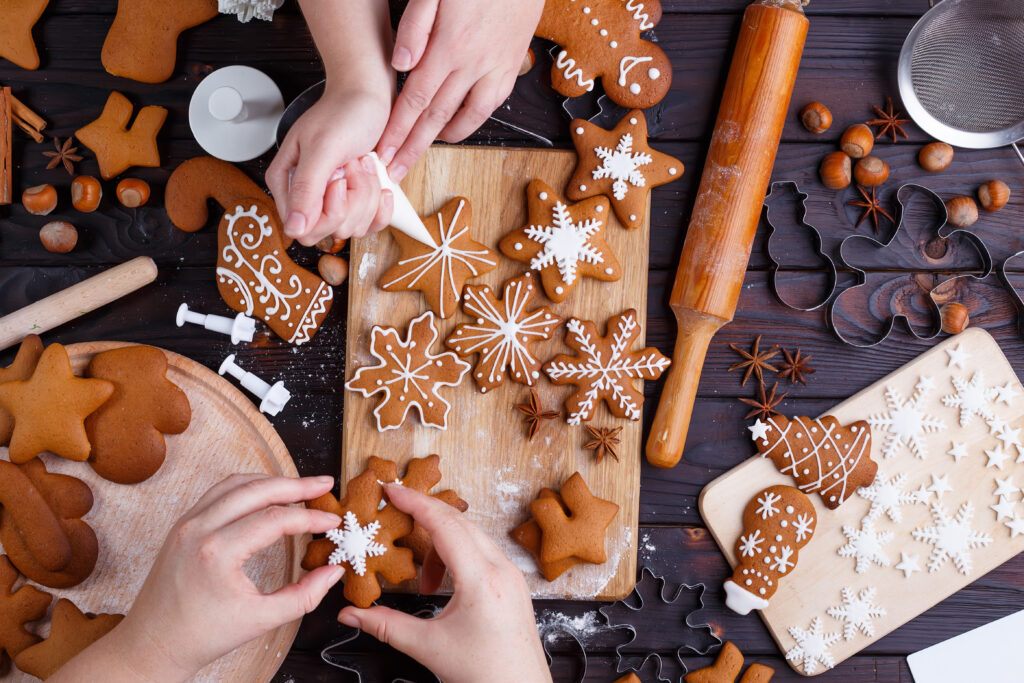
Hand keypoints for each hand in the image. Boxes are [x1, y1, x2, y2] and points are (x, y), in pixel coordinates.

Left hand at [57, 475, 344, 680]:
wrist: (152, 644)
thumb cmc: (202, 636)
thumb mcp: (260, 620)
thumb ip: (304, 596)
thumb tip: (333, 573)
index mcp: (217, 552)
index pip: (275, 519)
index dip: (310, 517)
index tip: (333, 521)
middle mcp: (199, 529)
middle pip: (257, 490)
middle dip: (297, 485)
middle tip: (325, 484)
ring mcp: (186, 523)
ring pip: (236, 483)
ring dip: (272, 481)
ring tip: (301, 487)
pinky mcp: (182, 524)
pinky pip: (219, 492)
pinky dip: (248, 487)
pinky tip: (267, 493)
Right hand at [267, 88, 395, 246]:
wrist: (369, 96)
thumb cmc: (344, 113)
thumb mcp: (323, 148)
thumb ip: (305, 188)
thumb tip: (293, 228)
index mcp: (287, 183)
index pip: (304, 229)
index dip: (329, 211)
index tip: (339, 180)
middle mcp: (307, 196)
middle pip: (331, 231)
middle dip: (353, 201)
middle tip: (352, 166)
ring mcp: (334, 201)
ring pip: (354, 228)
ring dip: (368, 194)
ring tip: (362, 164)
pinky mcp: (357, 203)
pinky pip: (371, 225)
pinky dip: (381, 205)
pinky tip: (380, 182)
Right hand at [339, 484, 550, 682]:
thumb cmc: (486, 674)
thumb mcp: (429, 648)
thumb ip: (386, 626)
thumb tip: (351, 614)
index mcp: (481, 579)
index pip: (444, 525)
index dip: (415, 503)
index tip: (391, 490)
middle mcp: (501, 569)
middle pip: (458, 522)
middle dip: (424, 516)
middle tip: (396, 513)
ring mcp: (511, 574)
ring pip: (471, 536)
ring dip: (441, 544)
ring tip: (423, 581)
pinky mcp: (513, 583)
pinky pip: (482, 551)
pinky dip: (457, 555)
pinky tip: (443, 584)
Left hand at [377, 0, 543, 181]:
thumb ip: (416, 26)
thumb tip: (400, 65)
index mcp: (451, 45)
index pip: (416, 99)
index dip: (397, 130)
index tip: (383, 152)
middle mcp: (475, 64)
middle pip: (436, 117)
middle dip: (412, 147)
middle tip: (395, 170)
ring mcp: (497, 68)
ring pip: (466, 116)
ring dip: (440, 139)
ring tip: (419, 151)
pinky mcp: (512, 66)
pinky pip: (490, 105)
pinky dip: (470, 122)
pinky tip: (455, 126)